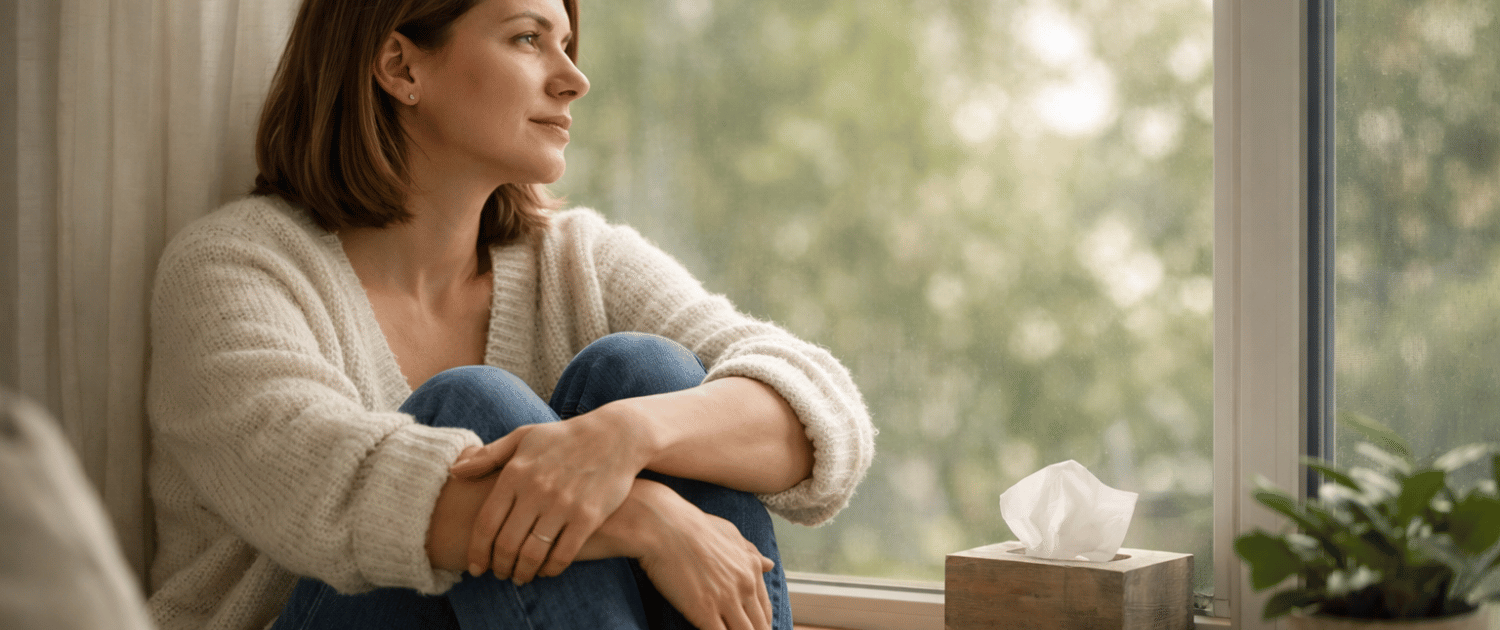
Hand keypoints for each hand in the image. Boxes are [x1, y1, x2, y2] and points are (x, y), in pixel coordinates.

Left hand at [450, 409, 652, 582]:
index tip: (476, 566)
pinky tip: (547, 570)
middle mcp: (536, 490)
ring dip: (522, 572)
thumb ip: (488, 456)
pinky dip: (551, 569)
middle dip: (499, 566)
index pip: (486, 523)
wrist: (616, 436)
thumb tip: (454, 472)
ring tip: (520, 577)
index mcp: (516, 473)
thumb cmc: (565, 438)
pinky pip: (563, 554)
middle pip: (507, 543)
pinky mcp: (588, 516)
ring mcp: (563, 504)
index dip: (478, 550)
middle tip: (499, 574)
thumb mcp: (524, 437)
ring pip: (533, 553)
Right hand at [632, 486, 775, 629]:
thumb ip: (751, 553)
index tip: (754, 629)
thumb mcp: (730, 533)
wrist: (665, 527)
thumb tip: (770, 564)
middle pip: (758, 627)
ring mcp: (726, 601)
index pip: (765, 610)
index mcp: (752, 569)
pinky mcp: (704, 612)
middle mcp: (744, 587)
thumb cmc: (693, 526)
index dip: (761, 625)